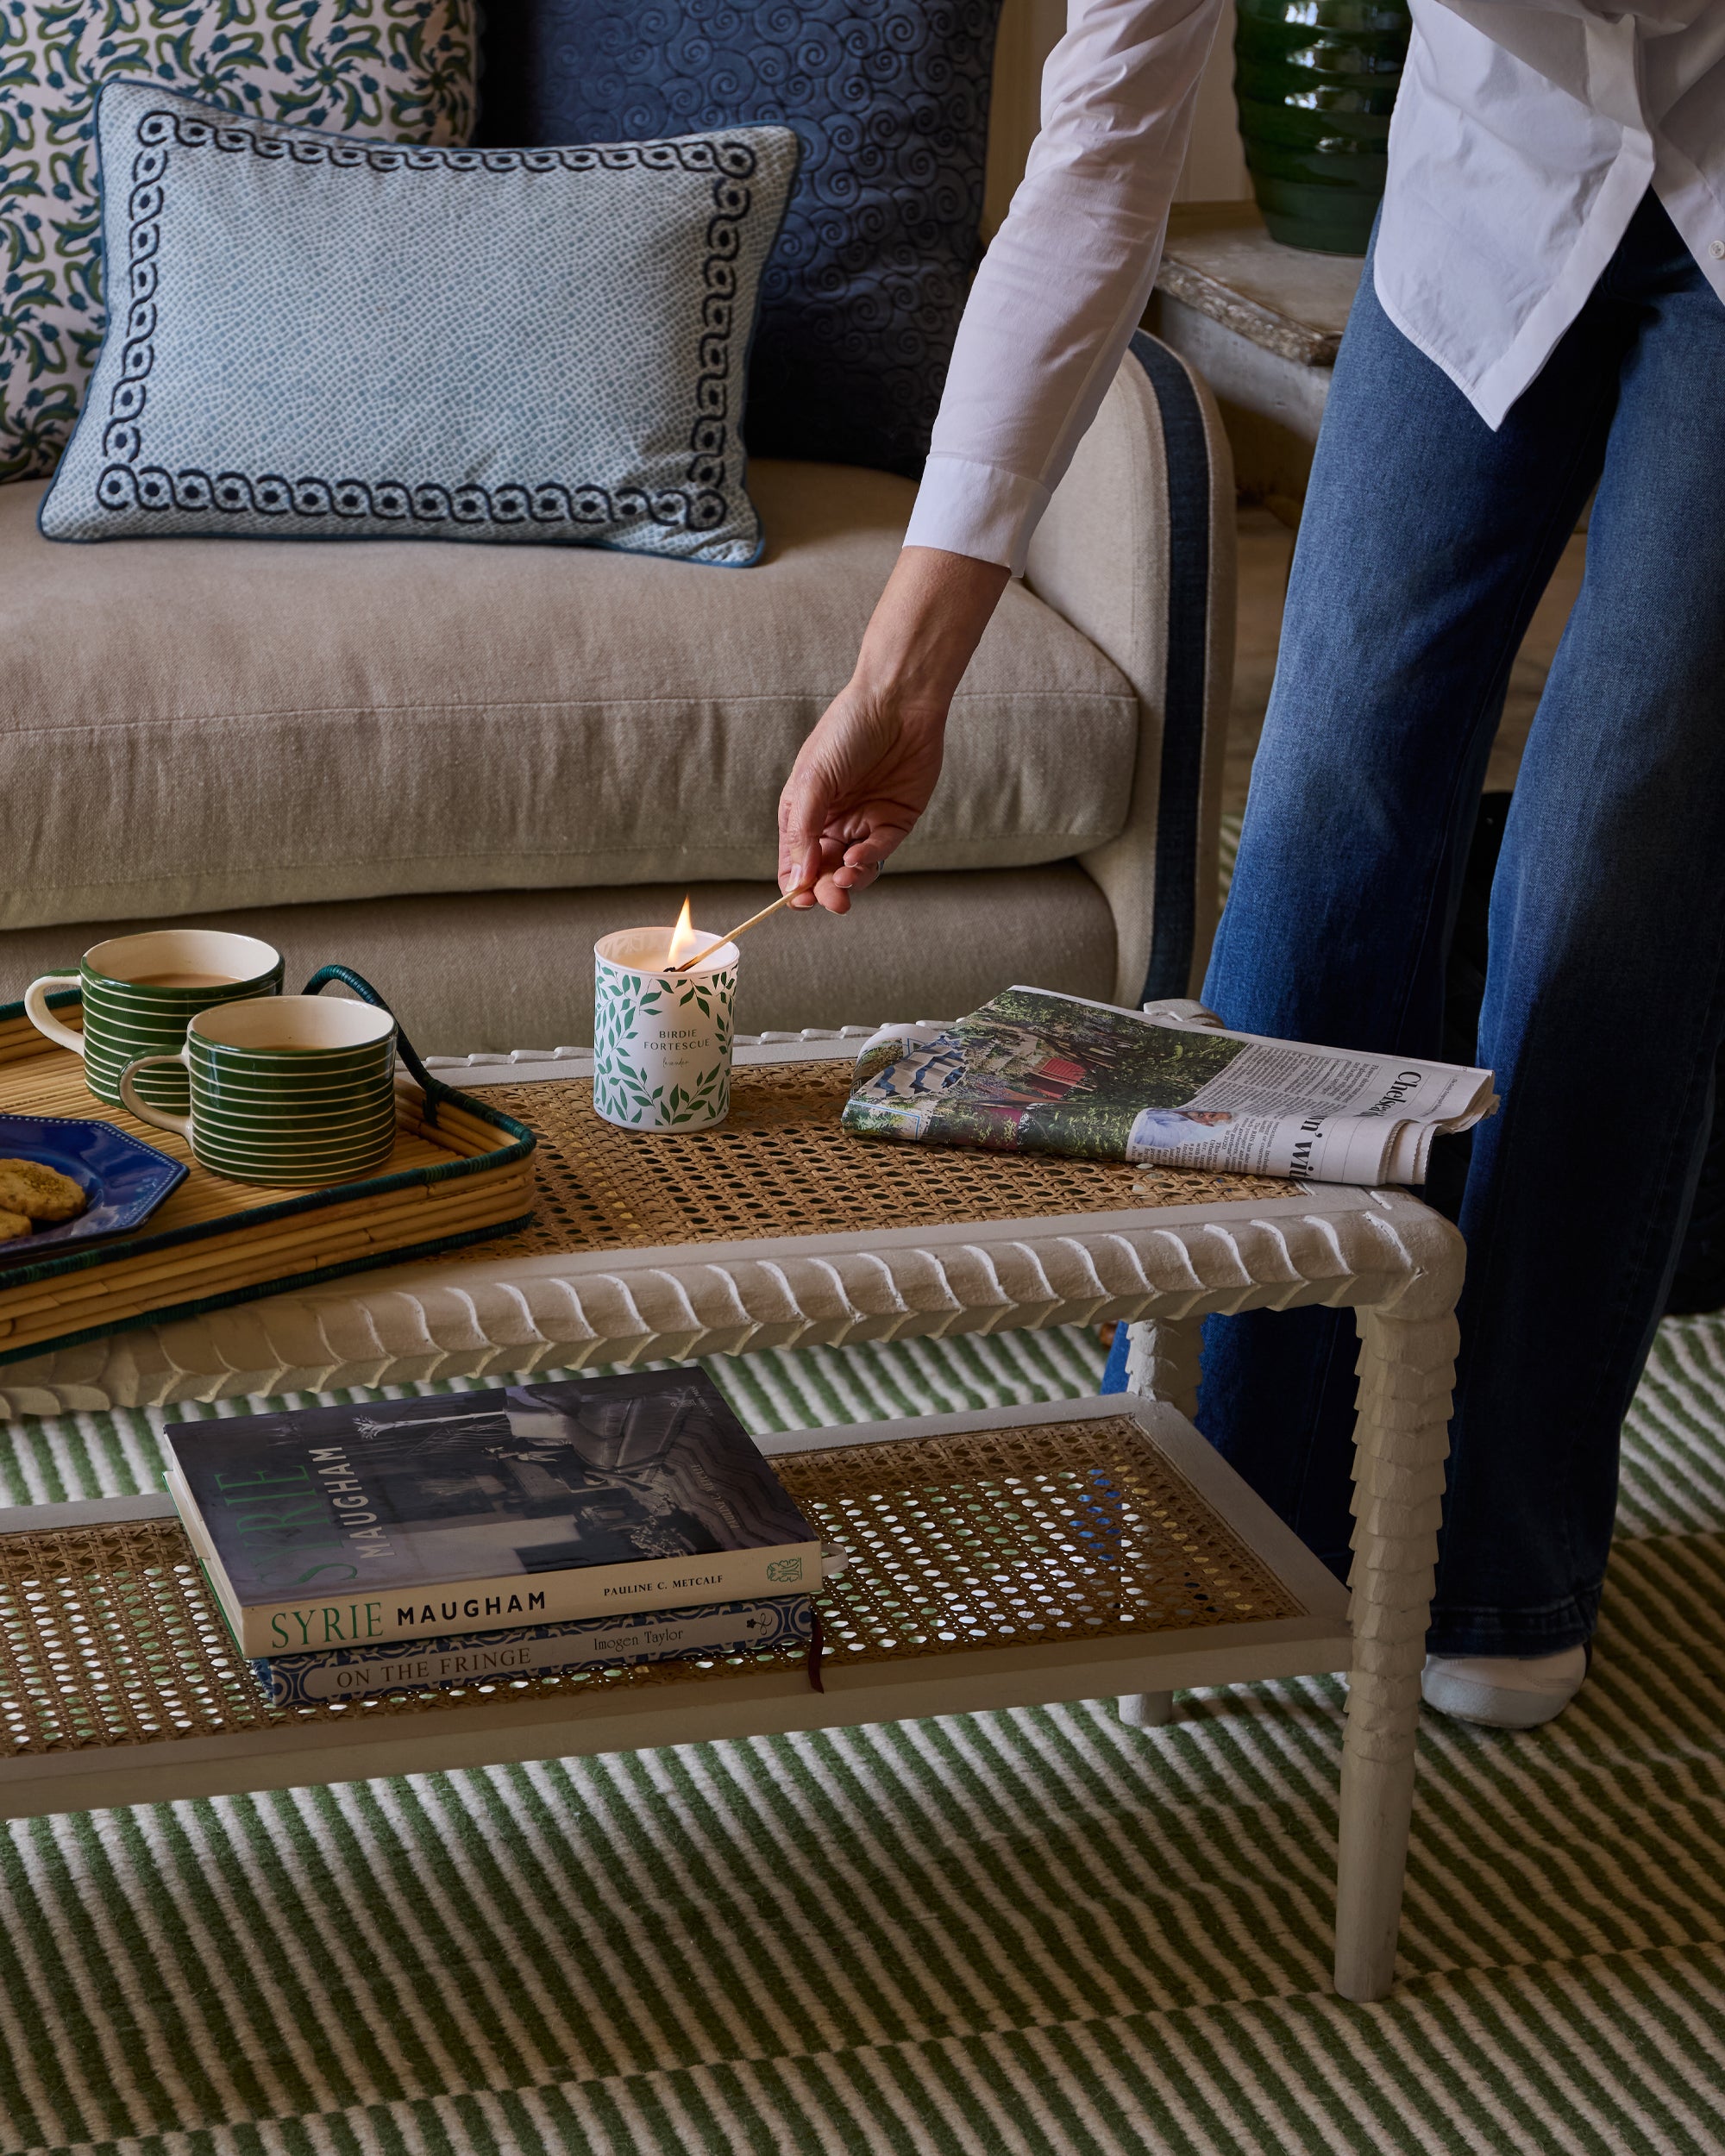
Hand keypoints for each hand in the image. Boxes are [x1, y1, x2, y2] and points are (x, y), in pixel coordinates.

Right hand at [776, 688, 946, 914]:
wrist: (897, 702)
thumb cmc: (846, 731)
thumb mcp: (813, 779)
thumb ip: (804, 829)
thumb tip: (798, 876)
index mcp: (804, 812)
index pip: (794, 861)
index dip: (795, 884)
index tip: (799, 899)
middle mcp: (833, 822)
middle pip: (823, 871)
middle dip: (824, 889)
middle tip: (830, 898)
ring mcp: (865, 822)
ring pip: (853, 869)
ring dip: (848, 881)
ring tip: (846, 880)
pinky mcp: (896, 821)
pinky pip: (880, 851)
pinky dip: (869, 859)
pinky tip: (860, 856)